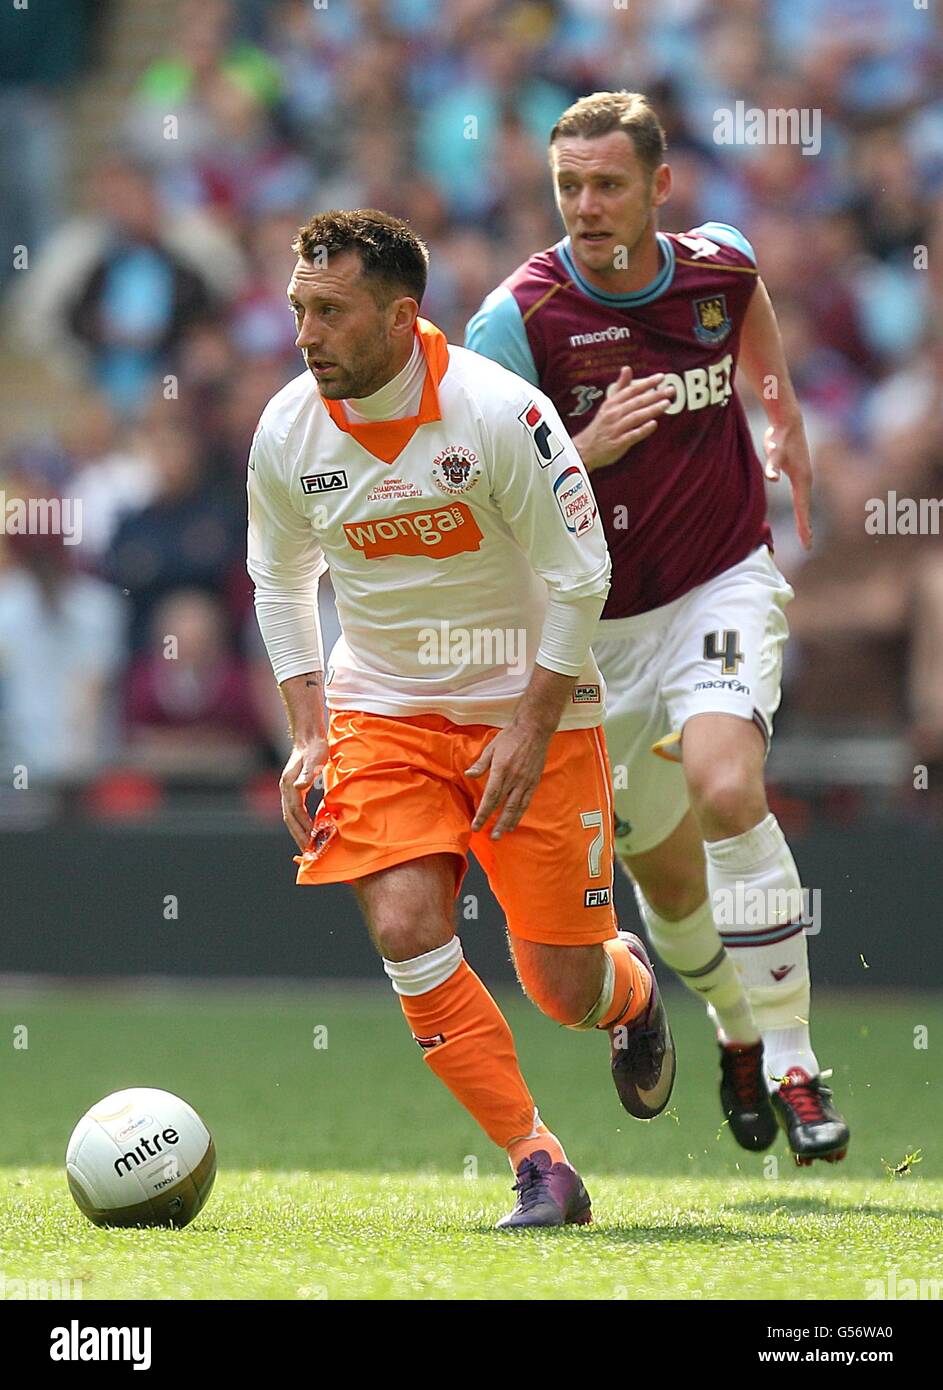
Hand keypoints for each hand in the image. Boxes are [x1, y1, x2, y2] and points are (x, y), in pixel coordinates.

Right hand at [279, 739, 328, 849]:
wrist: (308, 737)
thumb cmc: (314, 748)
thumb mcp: (314, 759)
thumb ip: (308, 773)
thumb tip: (300, 786)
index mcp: (289, 784)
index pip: (295, 811)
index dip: (303, 826)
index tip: (312, 839)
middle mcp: (286, 789)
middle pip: (289, 818)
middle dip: (298, 835)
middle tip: (308, 850)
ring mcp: (288, 790)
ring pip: (290, 816)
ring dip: (298, 832)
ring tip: (307, 845)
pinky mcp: (293, 789)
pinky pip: (294, 811)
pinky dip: (300, 823)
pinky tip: (309, 829)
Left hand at [466, 722, 552, 839]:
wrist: (534, 730)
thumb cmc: (510, 737)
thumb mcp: (491, 748)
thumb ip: (480, 764)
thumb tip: (468, 775)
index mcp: (501, 770)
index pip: (491, 797)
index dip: (484, 813)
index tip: (476, 825)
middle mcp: (514, 779)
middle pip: (504, 806)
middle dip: (496, 823)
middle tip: (491, 837)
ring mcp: (525, 781)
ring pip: (516, 807)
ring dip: (509, 822)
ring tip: (502, 834)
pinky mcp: (533, 782)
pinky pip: (526, 801)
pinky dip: (520, 813)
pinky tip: (514, 822)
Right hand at [575, 366, 673, 471]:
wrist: (585, 449)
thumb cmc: (601, 426)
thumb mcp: (608, 404)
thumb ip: (620, 387)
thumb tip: (627, 368)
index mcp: (612, 403)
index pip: (632, 390)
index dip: (647, 383)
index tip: (661, 377)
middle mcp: (613, 414)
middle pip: (636, 402)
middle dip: (654, 395)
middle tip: (671, 390)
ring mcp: (615, 429)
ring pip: (636, 417)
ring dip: (652, 410)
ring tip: (667, 404)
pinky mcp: (617, 443)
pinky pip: (632, 435)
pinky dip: (643, 430)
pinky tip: (654, 424)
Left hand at [763, 419, 812, 549]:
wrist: (787, 421)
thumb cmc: (780, 437)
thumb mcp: (774, 452)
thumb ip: (772, 465)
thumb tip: (771, 477)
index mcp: (802, 480)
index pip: (802, 509)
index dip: (803, 527)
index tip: (807, 544)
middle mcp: (805, 479)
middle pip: (805, 508)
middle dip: (806, 526)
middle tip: (807, 544)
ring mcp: (802, 475)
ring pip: (803, 501)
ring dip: (804, 517)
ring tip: (805, 532)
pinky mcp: (797, 471)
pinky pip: (799, 494)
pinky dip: (801, 506)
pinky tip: (800, 510)